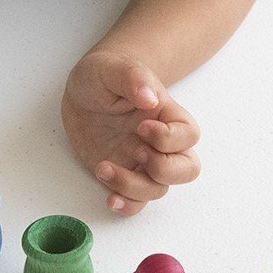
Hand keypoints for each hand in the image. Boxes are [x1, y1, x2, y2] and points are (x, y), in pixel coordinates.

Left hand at [61, 50, 200, 215]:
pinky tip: (109, 198)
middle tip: (136, 152)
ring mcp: (143, 162)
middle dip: (163, 169)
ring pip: (158, 189)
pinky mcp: (124, 176)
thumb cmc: (105, 74)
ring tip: (103, 167)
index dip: (169, 138)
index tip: (142, 126)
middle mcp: (161, 143)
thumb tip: (150, 99)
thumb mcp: (114, 67)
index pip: (188, 135)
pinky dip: (127, 206)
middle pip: (187, 169)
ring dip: (133, 186)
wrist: (84, 92)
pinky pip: (136, 202)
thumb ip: (134, 78)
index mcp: (167, 115)